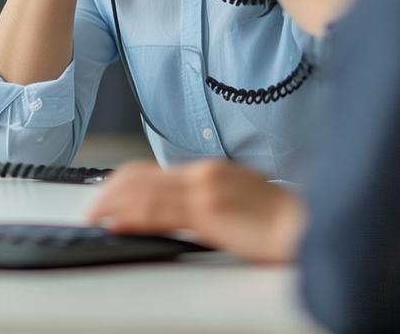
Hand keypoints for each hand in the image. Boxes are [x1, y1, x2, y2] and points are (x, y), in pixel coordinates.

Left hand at [87, 160, 305, 263]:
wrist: (306, 227)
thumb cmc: (281, 223)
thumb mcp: (238, 202)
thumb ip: (210, 203)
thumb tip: (185, 214)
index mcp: (210, 171)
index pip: (154, 172)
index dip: (125, 184)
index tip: (107, 197)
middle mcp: (203, 174)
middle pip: (142, 177)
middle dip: (112, 192)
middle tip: (93, 208)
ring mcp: (205, 189)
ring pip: (144, 192)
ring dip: (114, 204)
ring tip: (95, 215)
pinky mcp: (208, 211)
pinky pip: (160, 212)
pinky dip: (132, 217)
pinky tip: (117, 223)